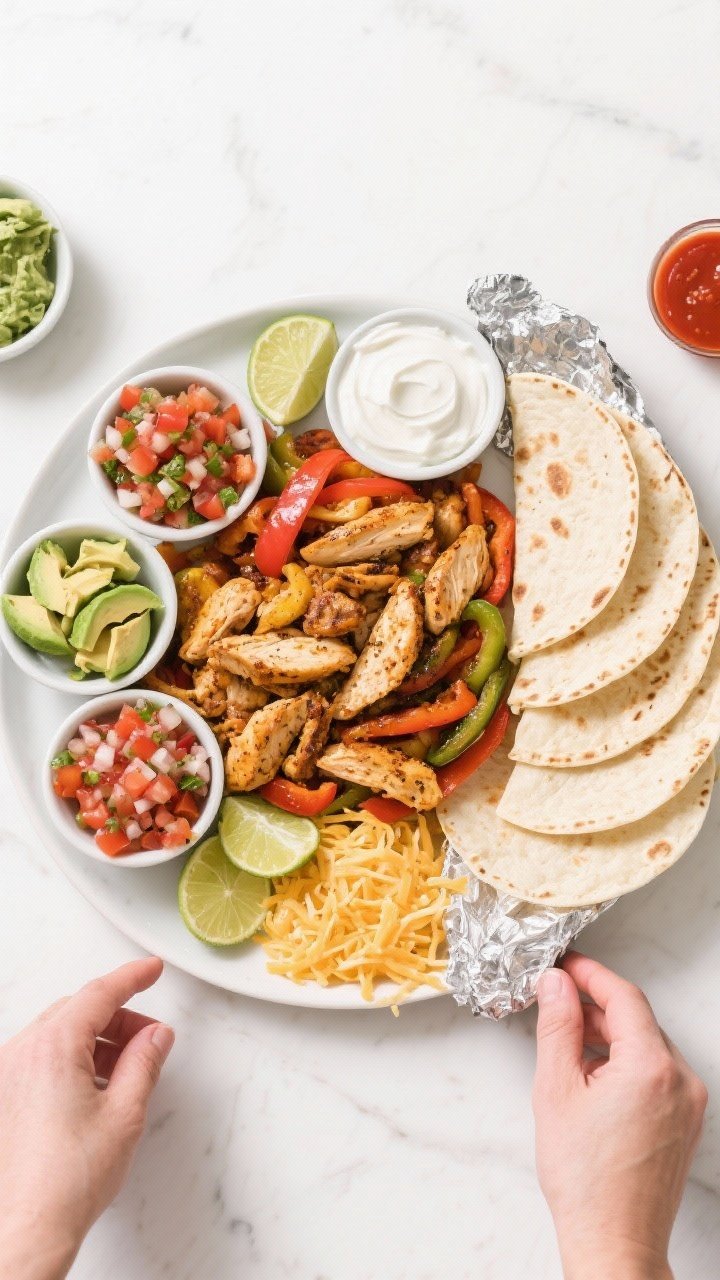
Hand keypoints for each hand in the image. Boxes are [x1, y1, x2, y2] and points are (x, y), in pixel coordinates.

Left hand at [0, 956, 173, 1279]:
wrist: (27, 1227)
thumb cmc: (66, 1181)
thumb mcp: (125, 1113)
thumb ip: (144, 1062)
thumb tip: (156, 1036)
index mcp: (52, 1047)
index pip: (99, 993)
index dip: (132, 977)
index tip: (151, 968)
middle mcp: (22, 1053)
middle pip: (77, 1012)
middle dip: (118, 1018)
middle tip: (149, 1036)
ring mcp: (7, 1075)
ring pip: (57, 1034)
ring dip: (94, 1040)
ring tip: (126, 1070)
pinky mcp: (4, 1096)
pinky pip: (40, 1058)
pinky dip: (71, 1059)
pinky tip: (94, 1087)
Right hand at [533, 952, 706, 1279]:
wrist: (613, 1240)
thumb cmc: (585, 1179)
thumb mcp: (556, 1089)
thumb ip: (558, 1027)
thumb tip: (556, 985)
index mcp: (652, 1067)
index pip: (624, 996)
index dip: (590, 974)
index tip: (565, 965)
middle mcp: (681, 1081)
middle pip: (638, 1020)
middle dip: (596, 1007)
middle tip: (556, 1003)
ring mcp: (689, 1103)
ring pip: (647, 1046)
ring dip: (610, 1037)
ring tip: (568, 1050)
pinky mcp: (686, 1121)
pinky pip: (657, 1073)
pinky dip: (626, 1064)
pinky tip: (593, 1079)